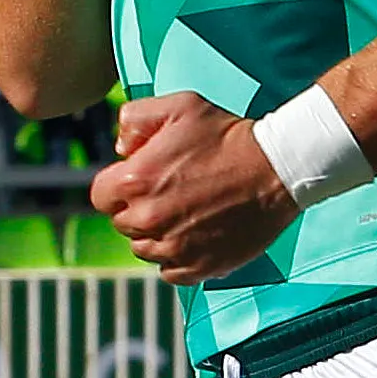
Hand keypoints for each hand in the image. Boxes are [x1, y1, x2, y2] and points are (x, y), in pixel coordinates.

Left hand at [89, 91, 296, 283]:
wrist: (275, 169)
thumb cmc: (227, 136)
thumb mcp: (178, 106)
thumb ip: (134, 118)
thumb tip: (121, 149)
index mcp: (135, 182)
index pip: (101, 196)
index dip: (119, 186)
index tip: (142, 179)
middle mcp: (148, 220)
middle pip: (122, 224)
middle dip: (138, 208)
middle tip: (170, 192)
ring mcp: (174, 248)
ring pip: (144, 249)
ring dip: (157, 234)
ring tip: (185, 213)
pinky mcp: (198, 267)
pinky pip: (170, 271)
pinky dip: (177, 257)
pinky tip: (195, 235)